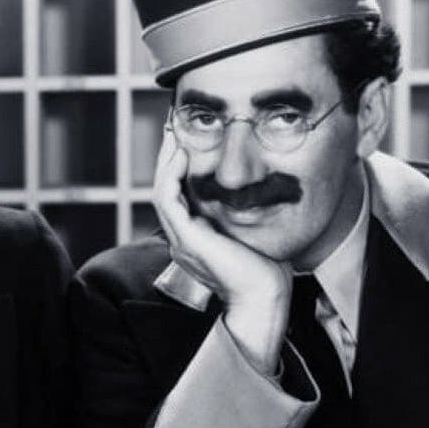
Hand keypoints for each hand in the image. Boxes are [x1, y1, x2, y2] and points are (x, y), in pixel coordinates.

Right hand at [153, 143, 290, 374]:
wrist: (265, 296)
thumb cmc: (267, 271)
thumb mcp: (251, 234)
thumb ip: (244, 217)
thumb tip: (255, 193)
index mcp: (194, 241)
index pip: (177, 199)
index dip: (178, 170)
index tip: (187, 143)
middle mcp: (182, 239)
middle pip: (165, 192)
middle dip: (167, 160)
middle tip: (173, 130)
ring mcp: (181, 239)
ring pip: (161, 192)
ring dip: (165, 162)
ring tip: (173, 137)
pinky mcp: (187, 238)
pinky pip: (167, 200)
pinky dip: (170, 175)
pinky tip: (180, 155)